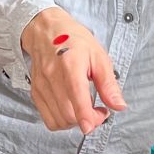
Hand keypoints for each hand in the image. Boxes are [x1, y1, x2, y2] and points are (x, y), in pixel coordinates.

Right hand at [23, 8, 126, 134]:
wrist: (46, 31)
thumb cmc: (74, 41)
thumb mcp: (99, 56)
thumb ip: (108, 84)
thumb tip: (119, 106)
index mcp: (71, 65)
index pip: (77, 98)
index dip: (87, 118)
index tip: (97, 122)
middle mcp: (52, 77)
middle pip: (68, 115)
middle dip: (88, 121)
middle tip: (99, 111)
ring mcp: (41, 86)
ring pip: (58, 121)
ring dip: (75, 122)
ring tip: (85, 109)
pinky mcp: (35, 92)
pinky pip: (48, 119)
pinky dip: (62, 121)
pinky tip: (71, 109)